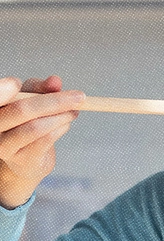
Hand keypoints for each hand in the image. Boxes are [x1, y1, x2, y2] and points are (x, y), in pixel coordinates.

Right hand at [0, 76, 84, 209]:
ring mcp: (6, 146)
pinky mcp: (23, 159)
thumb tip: (55, 81)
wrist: (28, 158)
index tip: (16, 82)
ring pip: (36, 127)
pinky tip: (66, 124)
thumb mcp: (31, 99)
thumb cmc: (26, 122)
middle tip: (79, 97)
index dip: (1, 90)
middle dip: (55, 101)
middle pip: (22, 110)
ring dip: (62, 117)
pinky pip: (46, 140)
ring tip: (74, 112)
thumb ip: (41, 88)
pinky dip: (61, 128)